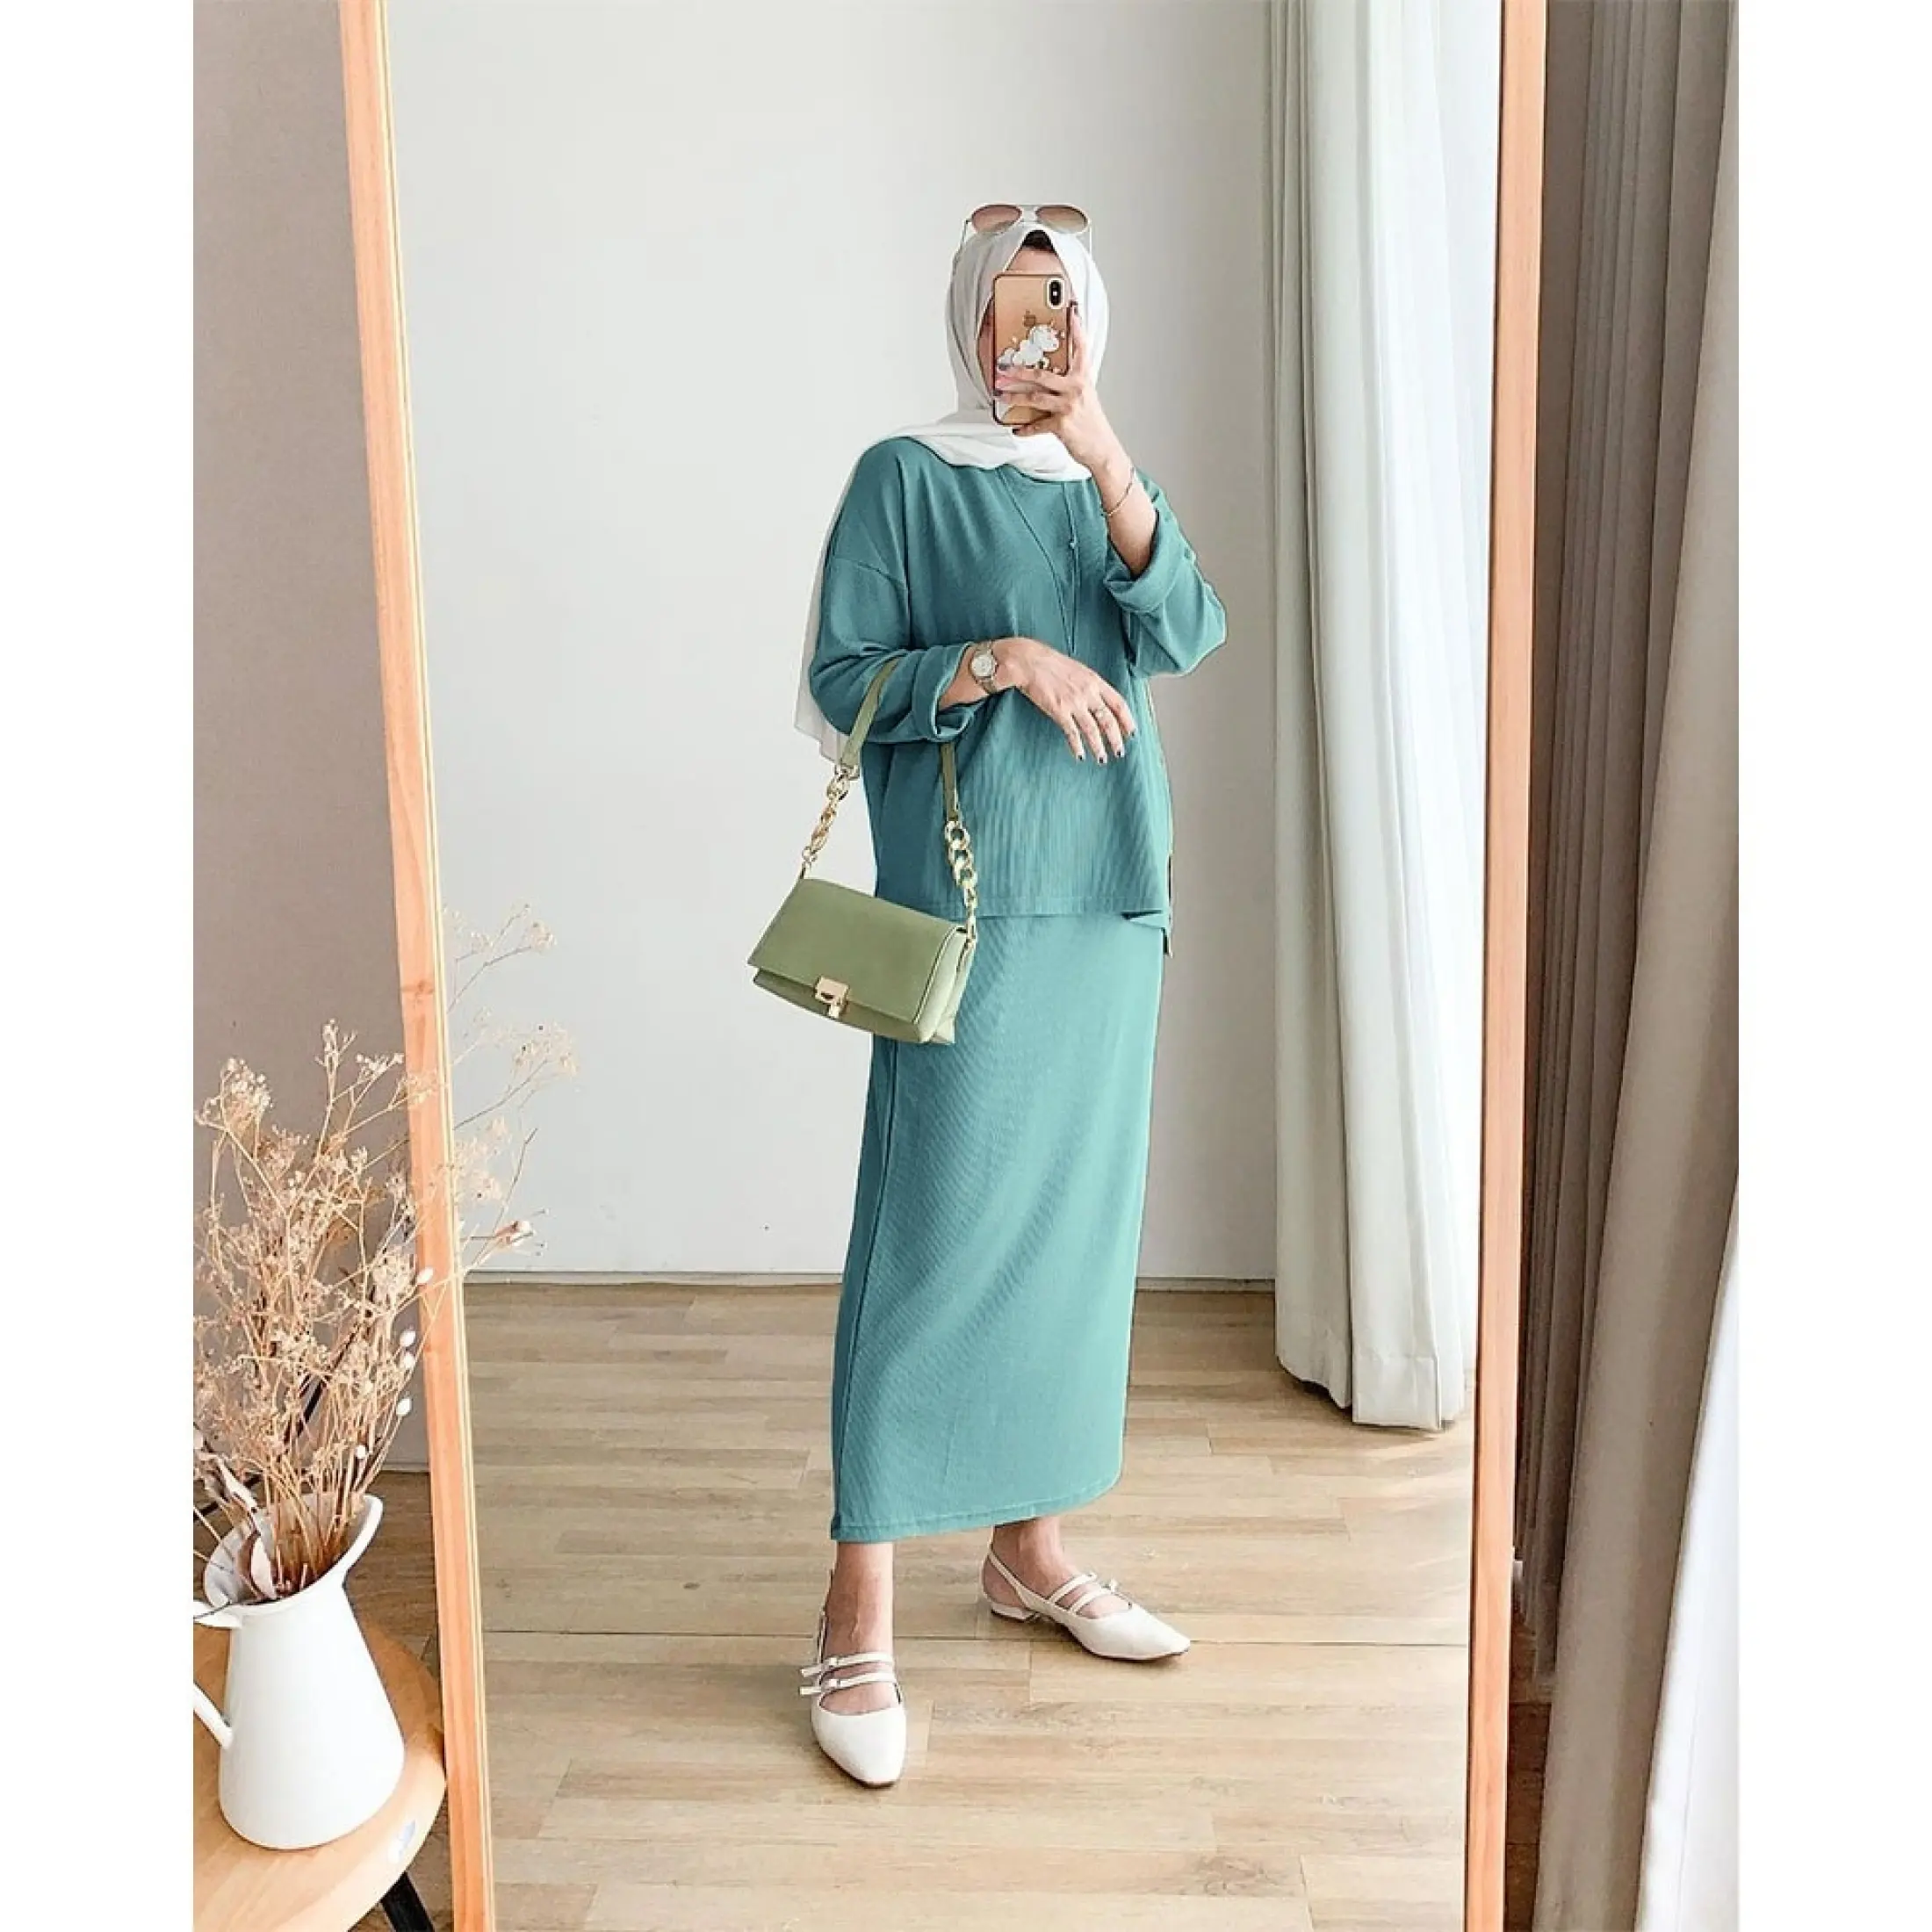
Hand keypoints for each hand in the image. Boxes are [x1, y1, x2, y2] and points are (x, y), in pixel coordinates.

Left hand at [994, 301, 1128, 485]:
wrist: (1102, 449)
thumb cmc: (1091, 423)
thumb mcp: (1085, 397)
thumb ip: (1069, 384)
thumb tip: (1046, 377)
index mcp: (1083, 379)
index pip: (1080, 349)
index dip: (1076, 330)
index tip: (1071, 312)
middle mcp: (1076, 389)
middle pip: (1043, 374)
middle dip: (1020, 371)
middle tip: (1003, 368)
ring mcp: (1068, 407)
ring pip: (1035, 398)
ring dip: (1014, 397)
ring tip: (1000, 395)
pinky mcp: (1062, 426)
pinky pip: (1037, 425)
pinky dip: (1025, 428)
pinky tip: (1016, 429)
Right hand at [998, 636, 1135, 761]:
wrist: (1029, 661)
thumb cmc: (1050, 663)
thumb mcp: (1077, 670)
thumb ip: (1089, 685)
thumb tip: (1096, 700)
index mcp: (1095, 681)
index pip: (1119, 703)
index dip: (1127, 720)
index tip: (1131, 732)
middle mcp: (1088, 692)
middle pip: (1109, 720)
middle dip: (1116, 739)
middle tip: (1119, 752)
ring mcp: (1074, 702)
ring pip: (1093, 730)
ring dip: (1099, 747)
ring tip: (1102, 759)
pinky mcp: (1059, 711)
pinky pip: (1072, 733)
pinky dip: (1077, 746)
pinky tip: (1080, 755)